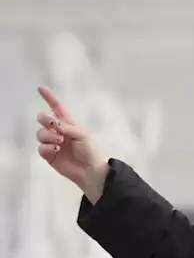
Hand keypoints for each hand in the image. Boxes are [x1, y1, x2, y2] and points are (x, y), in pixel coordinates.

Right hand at [35, 86, 108, 202]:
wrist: (89, 170)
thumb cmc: (89, 150)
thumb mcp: (82, 135)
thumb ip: (67, 127)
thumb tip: (53, 123)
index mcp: (69, 123)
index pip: (57, 107)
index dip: (49, 98)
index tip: (40, 88)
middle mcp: (58, 131)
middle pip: (43, 119)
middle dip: (44, 119)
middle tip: (53, 125)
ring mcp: (52, 142)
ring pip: (40, 133)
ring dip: (48, 136)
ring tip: (59, 142)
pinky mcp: (48, 154)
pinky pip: (40, 147)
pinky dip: (46, 147)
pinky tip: (56, 150)